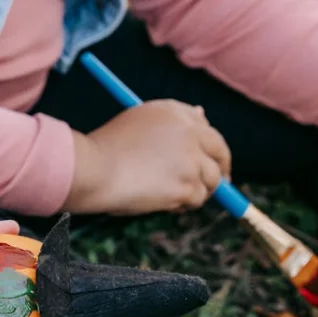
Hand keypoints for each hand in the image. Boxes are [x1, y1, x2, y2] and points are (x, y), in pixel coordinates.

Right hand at [66, 100, 231, 214]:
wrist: (95, 170)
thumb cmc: (107, 148)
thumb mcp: (138, 121)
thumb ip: (173, 121)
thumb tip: (203, 114)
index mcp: (174, 111)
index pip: (205, 126)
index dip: (208, 145)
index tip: (208, 157)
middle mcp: (189, 131)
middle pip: (220, 151)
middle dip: (222, 169)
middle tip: (219, 183)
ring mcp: (192, 159)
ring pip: (211, 180)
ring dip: (198, 190)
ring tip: (172, 196)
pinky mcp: (188, 185)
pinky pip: (197, 199)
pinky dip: (184, 204)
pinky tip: (163, 203)